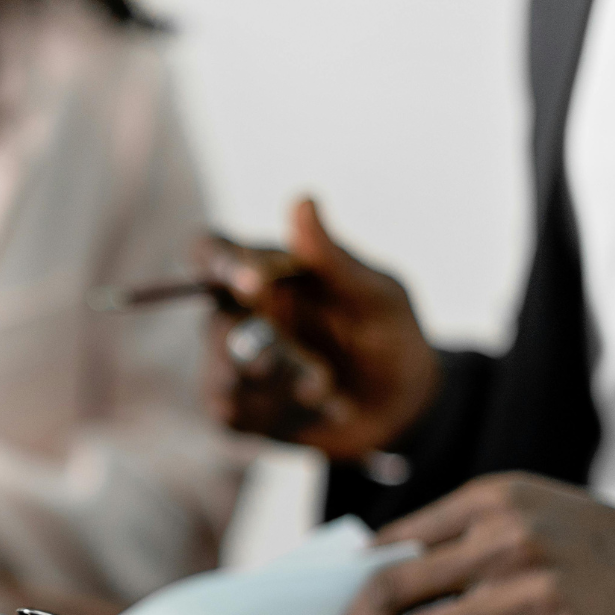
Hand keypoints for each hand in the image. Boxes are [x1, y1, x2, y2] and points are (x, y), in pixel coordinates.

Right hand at [200, 197, 440, 460]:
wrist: (403, 409)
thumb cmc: (391, 338)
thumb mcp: (376, 296)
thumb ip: (332, 258)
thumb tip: (302, 200)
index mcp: (265, 272)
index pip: (211, 250)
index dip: (215, 261)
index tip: (250, 282)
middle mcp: (239, 314)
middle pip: (213, 324)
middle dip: (267, 350)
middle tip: (319, 372)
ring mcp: (232, 363)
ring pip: (224, 374)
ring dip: (283, 387)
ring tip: (328, 391)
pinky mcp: (237, 409)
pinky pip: (231, 413)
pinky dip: (279, 414)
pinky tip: (316, 411)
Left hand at [339, 473, 614, 614]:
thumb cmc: (613, 556)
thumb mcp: (541, 513)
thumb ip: (473, 532)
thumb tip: (388, 564)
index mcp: (493, 501)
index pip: (400, 541)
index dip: (362, 579)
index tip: (348, 604)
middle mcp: (505, 538)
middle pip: (393, 586)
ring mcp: (529, 591)